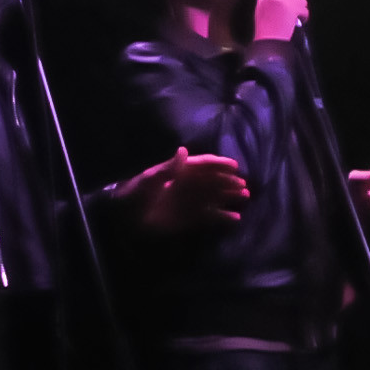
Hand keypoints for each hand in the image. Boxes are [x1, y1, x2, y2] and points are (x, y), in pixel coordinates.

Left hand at [115, 146, 249, 232]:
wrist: (124, 219)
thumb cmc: (135, 194)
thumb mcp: (150, 180)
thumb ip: (169, 168)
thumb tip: (184, 150)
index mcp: (178, 172)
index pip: (202, 165)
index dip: (218, 164)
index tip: (235, 166)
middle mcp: (187, 185)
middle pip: (212, 181)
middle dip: (228, 182)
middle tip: (244, 185)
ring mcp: (188, 202)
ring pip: (214, 197)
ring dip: (229, 196)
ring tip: (245, 197)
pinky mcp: (188, 219)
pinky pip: (209, 217)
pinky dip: (222, 217)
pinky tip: (235, 218)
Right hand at [253, 0, 308, 40]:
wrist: (268, 42)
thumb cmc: (266, 29)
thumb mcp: (263, 9)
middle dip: (295, 2)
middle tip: (287, 16)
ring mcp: (282, 0)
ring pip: (301, 0)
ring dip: (299, 10)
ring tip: (290, 20)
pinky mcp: (291, 7)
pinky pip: (304, 8)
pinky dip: (304, 16)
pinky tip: (296, 22)